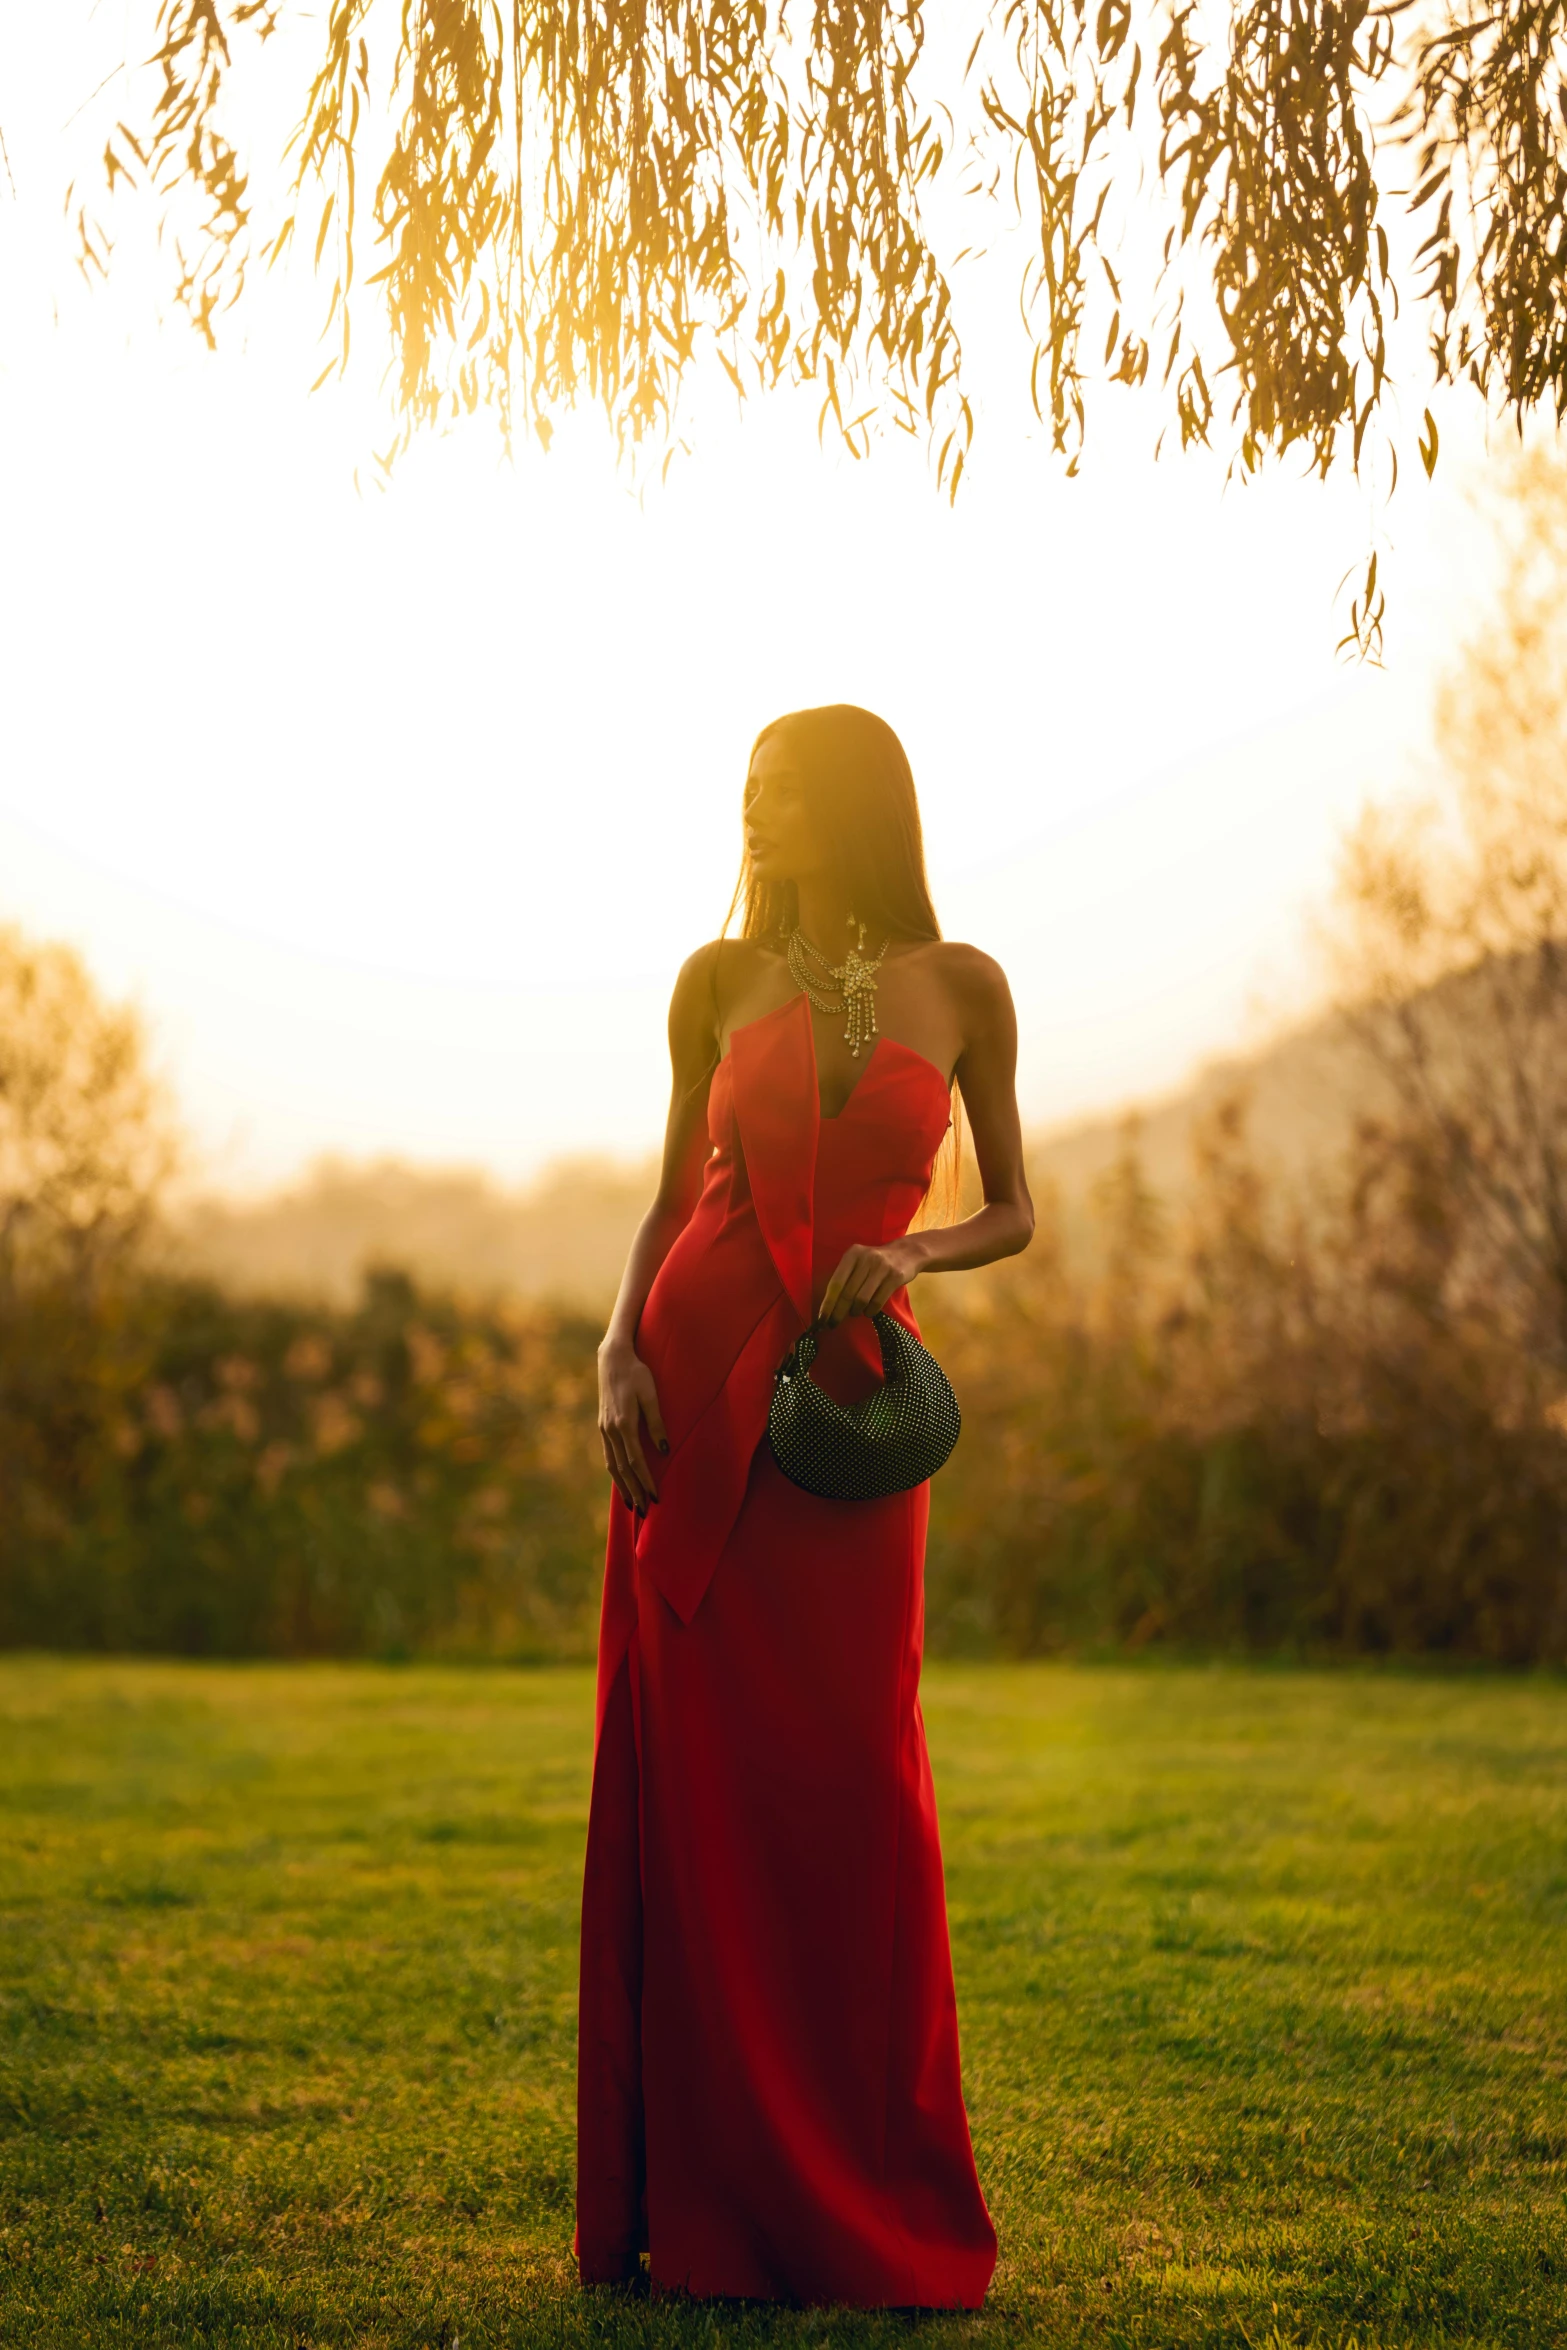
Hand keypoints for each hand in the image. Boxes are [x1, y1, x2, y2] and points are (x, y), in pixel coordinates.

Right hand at [597, 1339, 668, 1513]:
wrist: (612, 1359)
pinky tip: (621, 1481)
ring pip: (612, 1465)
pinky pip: (608, 1455)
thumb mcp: (651, 1394)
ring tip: (632, 1504)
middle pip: (622, 1469)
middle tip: (644, 1512)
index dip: (646, 1481)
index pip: (636, 1461)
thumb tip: (664, 1450)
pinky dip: (615, 1473)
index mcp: (624, 1423)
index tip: (655, 1497)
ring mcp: (604, 1429)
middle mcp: (611, 1430)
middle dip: (634, 1491)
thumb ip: (657, 1422)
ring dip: (622, 1486)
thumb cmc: (637, 1373)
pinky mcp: (603, 1426)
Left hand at [818, 1237, 921, 1325]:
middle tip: (833, 1324)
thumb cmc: (876, 1263)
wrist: (907, 1253)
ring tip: (855, 1312)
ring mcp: (882, 1267)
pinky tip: (868, 1312)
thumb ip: (845, 1278)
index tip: (821, 1319)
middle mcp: (866, 1258)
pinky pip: (877, 1301)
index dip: (827, 1303)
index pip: (835, 1283)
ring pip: (861, 1299)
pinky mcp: (895, 1277)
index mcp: (852, 1254)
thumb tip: (828, 1307)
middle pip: (847, 1293)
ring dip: (855, 1311)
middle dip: (838, 1312)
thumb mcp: (859, 1262)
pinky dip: (870, 1311)